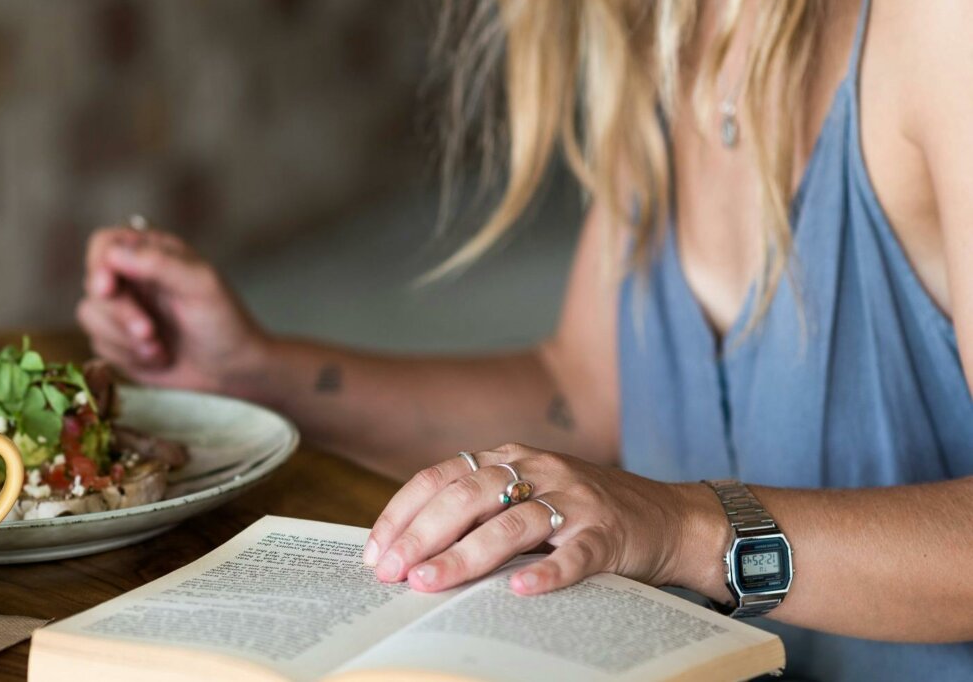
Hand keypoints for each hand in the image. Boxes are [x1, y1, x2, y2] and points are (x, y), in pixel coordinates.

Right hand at [78, 226, 271, 396]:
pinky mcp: (117, 341)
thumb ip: (160, 264)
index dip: (99, 265)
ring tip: (161, 350)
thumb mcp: (201, 285)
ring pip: (90, 317)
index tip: (108, 289)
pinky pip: (99, 345)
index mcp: (151, 252)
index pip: (104, 244)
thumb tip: (115, 253)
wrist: (231, 369)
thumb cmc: (223, 321)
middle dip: (121, 315)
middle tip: (150, 333)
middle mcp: (131, 277)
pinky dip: (128, 357)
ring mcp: (122, 309)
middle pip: (93, 284)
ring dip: (125, 340)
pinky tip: (158, 358)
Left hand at [363, 443, 728, 597]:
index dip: (404, 512)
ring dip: (467, 555)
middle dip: (423, 534)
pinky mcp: (609, 533)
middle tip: (393, 572)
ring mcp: (576, 499)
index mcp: (510, 457)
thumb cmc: (583, 512)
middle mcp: (539, 469)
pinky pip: (575, 552)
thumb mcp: (527, 494)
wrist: (670, 517)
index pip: (442, 476)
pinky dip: (547, 571)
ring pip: (513, 524)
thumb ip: (478, 509)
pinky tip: (519, 589)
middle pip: (469, 495)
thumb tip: (409, 549)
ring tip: (431, 582)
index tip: (375, 551)